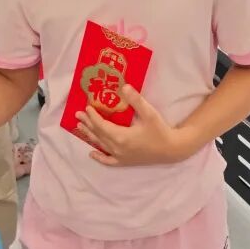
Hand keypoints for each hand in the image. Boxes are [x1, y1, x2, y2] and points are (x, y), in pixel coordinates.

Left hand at [76, 85, 192, 166]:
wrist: (171, 150)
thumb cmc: (160, 130)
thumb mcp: (149, 113)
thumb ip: (136, 100)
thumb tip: (124, 87)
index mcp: (121, 137)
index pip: (101, 126)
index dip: (93, 117)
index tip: (86, 107)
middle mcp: (117, 148)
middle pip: (98, 134)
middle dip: (87, 124)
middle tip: (77, 115)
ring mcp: (120, 157)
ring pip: (100, 145)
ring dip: (89, 136)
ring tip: (80, 127)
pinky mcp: (125, 161)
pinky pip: (108, 161)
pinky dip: (99, 157)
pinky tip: (92, 153)